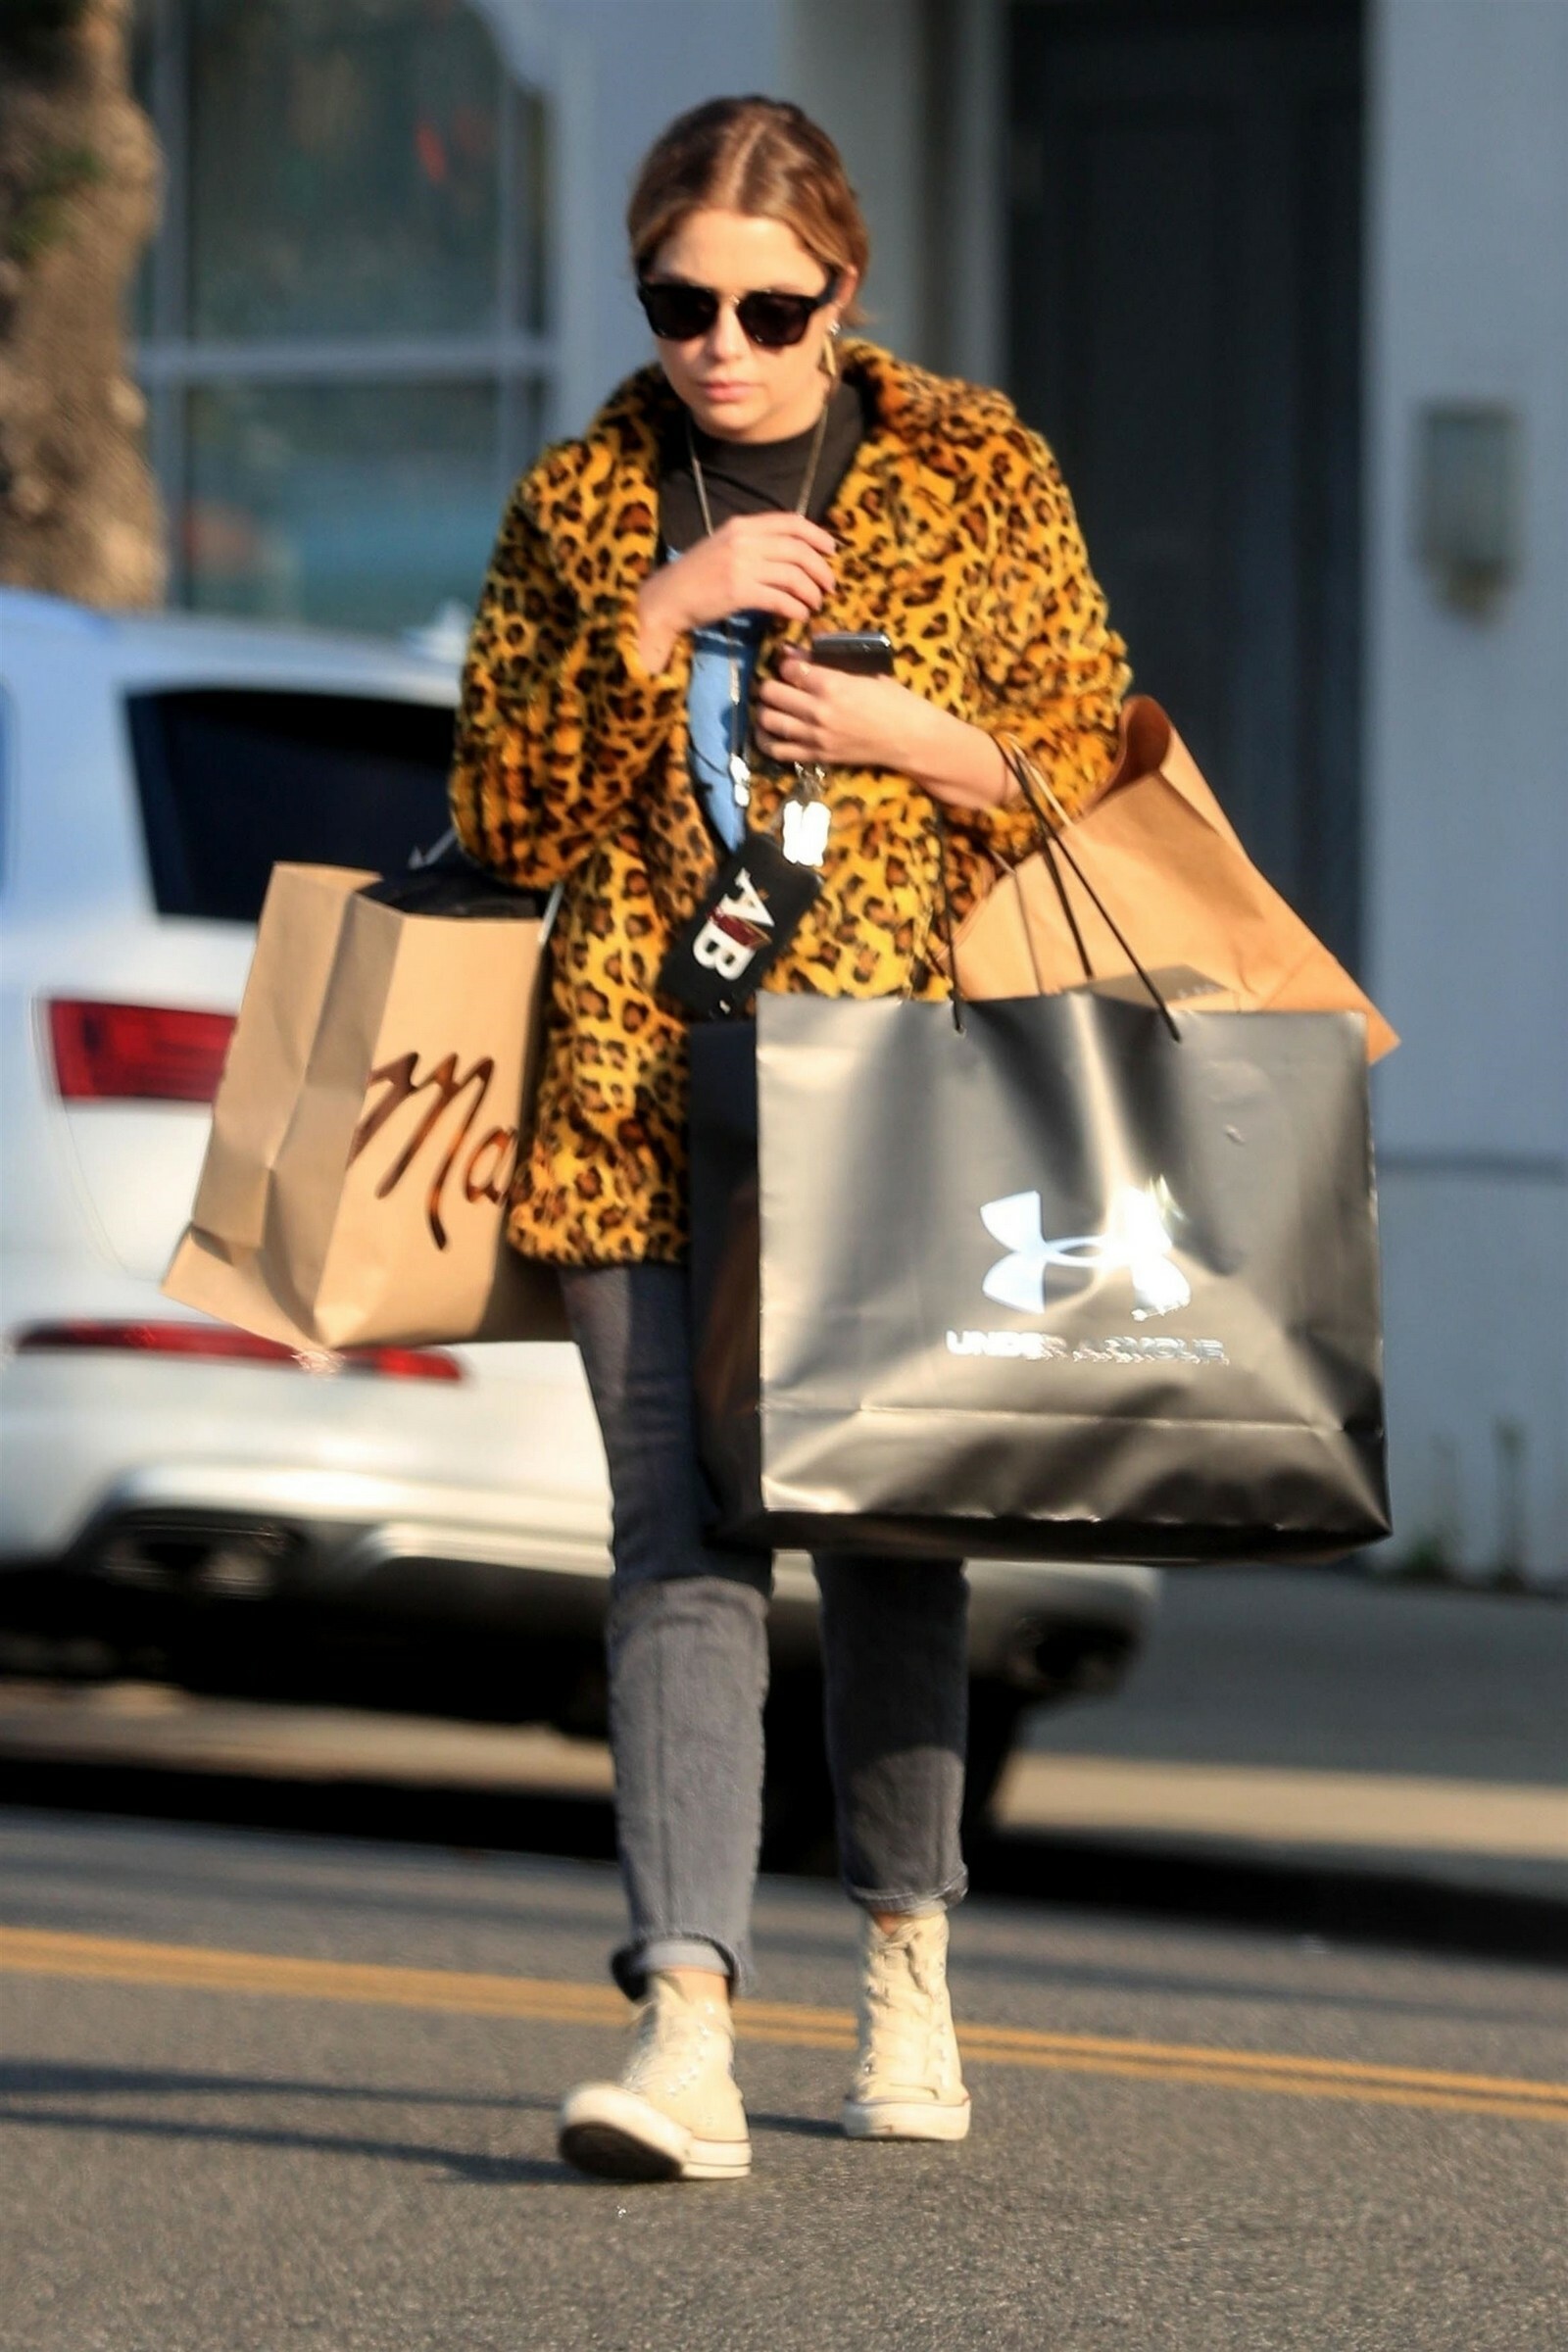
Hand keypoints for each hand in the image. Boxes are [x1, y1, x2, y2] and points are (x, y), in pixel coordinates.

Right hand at [636, 514, 835, 672]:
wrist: (667, 598)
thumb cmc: (697, 577)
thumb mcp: (725, 548)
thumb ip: (755, 545)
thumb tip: (792, 555)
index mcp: (742, 525)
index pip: (791, 522)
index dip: (818, 535)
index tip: (832, 551)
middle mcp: (744, 540)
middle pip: (798, 549)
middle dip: (821, 569)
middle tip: (829, 586)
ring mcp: (741, 565)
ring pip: (793, 574)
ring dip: (811, 592)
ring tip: (815, 605)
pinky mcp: (738, 591)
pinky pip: (779, 598)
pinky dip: (796, 608)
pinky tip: (799, 616)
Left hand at [755, 650, 1014, 809]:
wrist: (910, 738)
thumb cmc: (894, 700)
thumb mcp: (866, 672)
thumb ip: (830, 662)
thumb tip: (798, 651)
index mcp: (832, 684)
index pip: (788, 668)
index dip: (786, 664)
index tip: (792, 666)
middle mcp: (818, 710)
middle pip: (770, 693)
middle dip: (770, 685)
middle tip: (778, 685)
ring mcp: (816, 736)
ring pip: (768, 720)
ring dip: (765, 710)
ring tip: (772, 706)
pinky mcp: (817, 756)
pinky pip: (777, 751)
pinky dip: (766, 740)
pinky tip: (768, 731)